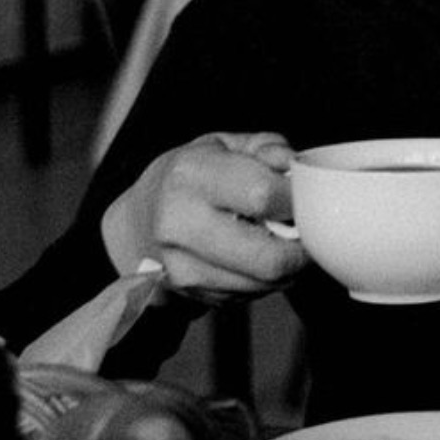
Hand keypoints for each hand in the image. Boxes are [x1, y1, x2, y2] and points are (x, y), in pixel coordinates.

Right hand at [100, 132, 307, 305]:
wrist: (135, 221)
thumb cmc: (190, 177)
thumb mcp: (224, 144)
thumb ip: (267, 148)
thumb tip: (294, 168)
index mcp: (191, 175)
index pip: (263, 195)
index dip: (297, 199)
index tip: (304, 196)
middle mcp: (180, 224)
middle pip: (269, 256)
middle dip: (301, 246)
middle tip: (303, 229)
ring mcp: (182, 265)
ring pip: (264, 282)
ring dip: (288, 266)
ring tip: (279, 240)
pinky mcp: (189, 293)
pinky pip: (250, 294)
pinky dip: (266, 279)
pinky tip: (255, 256)